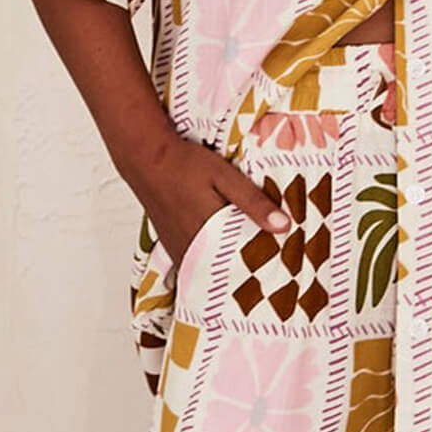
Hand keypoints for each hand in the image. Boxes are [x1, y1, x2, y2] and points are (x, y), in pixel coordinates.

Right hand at [123, 130, 290, 271]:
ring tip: (253, 265)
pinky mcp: (172, 247)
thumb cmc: (186, 165)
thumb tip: (284, 226)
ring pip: (210, 271)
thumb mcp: (226, 176)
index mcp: (208, 234)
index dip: (262, 268)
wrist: (147, 159)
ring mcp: (179, 251)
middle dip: (247, 272)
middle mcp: (191, 250)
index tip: (281, 267)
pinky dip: (212, 264)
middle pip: (226, 272)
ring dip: (229, 269)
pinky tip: (226, 255)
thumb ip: (253, 202)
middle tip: (272, 268)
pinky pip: (196, 265)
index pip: (242, 265)